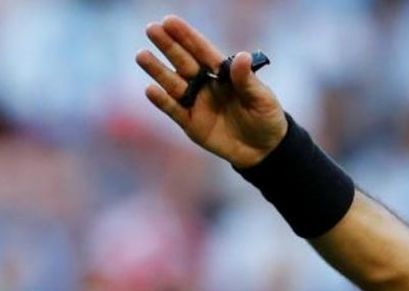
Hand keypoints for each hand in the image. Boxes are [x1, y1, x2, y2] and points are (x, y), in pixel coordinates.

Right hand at [136, 16, 285, 167]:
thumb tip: (242, 56)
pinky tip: (150, 89)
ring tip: (142, 55)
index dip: (187, 37)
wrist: (263, 150)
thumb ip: (247, 80)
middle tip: (151, 29)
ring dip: (158, 70)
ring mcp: (196, 103)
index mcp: (223, 73)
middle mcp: (206, 84)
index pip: (203, 51)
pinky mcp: (191, 123)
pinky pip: (174, 110)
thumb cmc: (266, 118)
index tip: (170, 21)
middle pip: (183, 62)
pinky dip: (162, 101)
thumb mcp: (262, 99)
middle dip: (168, 46)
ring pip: (173, 83)